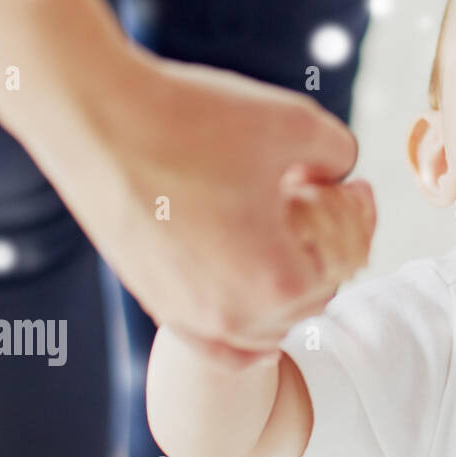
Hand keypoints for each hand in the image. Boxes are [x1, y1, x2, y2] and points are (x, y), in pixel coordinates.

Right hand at [59, 47, 376, 362]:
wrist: (98, 117)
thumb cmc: (198, 120)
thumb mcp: (296, 124)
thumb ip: (340, 153)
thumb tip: (341, 172)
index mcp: (275, 280)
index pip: (342, 269)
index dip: (357, 222)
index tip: (354, 185)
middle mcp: (230, 315)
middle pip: (307, 302)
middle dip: (323, 254)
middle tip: (322, 205)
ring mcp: (185, 314)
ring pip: (261, 327)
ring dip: (282, 287)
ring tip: (283, 232)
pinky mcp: (152, 299)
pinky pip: (212, 339)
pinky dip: (238, 324)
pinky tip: (246, 287)